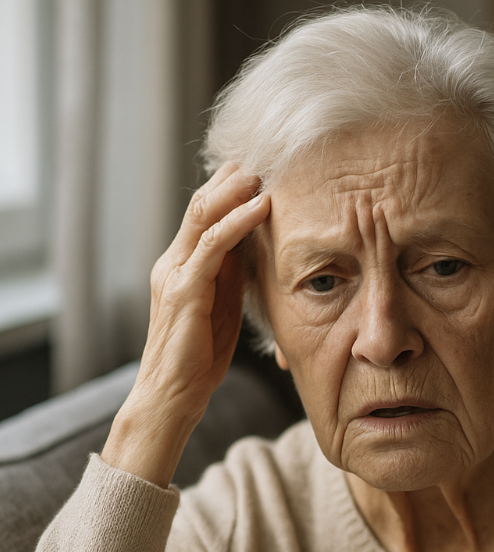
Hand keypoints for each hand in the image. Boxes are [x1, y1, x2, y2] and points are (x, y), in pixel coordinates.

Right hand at [102, 163, 270, 485]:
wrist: (172, 396)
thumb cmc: (199, 358)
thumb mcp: (222, 308)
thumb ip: (231, 277)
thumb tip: (256, 249)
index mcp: (182, 267)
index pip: (204, 216)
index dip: (230, 189)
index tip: (260, 169)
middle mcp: (173, 263)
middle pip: (201, 205)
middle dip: (231, 179)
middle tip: (262, 156)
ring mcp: (175, 275)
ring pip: (203, 217)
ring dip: (235, 191)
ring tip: (263, 170)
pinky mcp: (183, 292)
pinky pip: (211, 248)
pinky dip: (237, 224)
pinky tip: (260, 208)